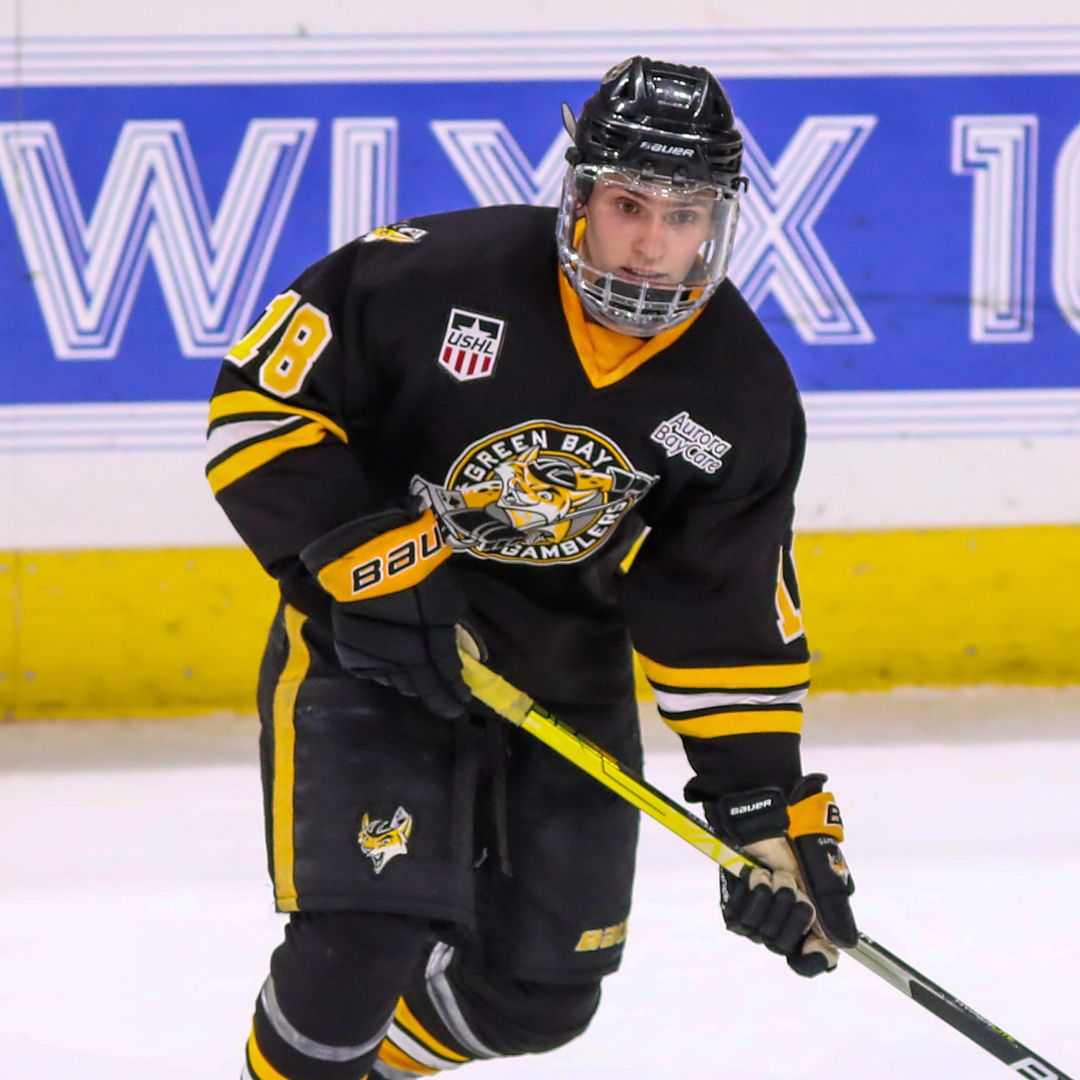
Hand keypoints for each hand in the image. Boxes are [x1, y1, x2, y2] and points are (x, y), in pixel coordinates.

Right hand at [300, 505, 477, 718]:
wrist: (368, 555)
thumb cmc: (416, 572)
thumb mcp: (447, 601)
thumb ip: (451, 633)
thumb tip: (457, 655)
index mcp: (430, 641)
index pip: (445, 676)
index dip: (454, 692)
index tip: (462, 704)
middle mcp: (402, 656)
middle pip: (421, 686)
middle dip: (434, 694)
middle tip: (445, 701)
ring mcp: (374, 656)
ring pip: (396, 682)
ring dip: (410, 684)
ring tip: (419, 684)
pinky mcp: (350, 652)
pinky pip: (373, 672)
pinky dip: (386, 672)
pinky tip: (394, 669)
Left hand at [706, 774, 856, 976]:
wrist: (766, 819)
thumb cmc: (800, 842)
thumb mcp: (826, 874)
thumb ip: (834, 910)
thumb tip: (843, 945)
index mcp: (811, 922)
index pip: (812, 961)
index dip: (813, 960)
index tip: (813, 945)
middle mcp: (784, 924)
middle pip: (784, 946)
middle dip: (792, 912)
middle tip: (793, 882)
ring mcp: (759, 916)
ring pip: (762, 934)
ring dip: (772, 899)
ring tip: (775, 873)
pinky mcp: (735, 905)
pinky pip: (740, 920)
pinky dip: (753, 895)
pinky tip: (757, 875)